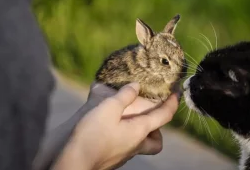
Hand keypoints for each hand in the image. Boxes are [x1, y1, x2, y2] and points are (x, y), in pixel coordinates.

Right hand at [52, 83, 179, 169]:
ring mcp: (124, 155)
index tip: (177, 93)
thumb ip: (124, 96)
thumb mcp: (108, 108)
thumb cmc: (91, 136)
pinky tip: (113, 129)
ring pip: (142, 146)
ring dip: (142, 133)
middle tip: (150, 115)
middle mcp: (136, 145)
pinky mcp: (113, 159)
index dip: (173, 103)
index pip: (165, 116)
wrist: (72, 164)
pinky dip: (127, 137)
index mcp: (140, 131)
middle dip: (158, 128)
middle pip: (157, 140)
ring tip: (130, 120)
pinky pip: (127, 148)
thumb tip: (136, 86)